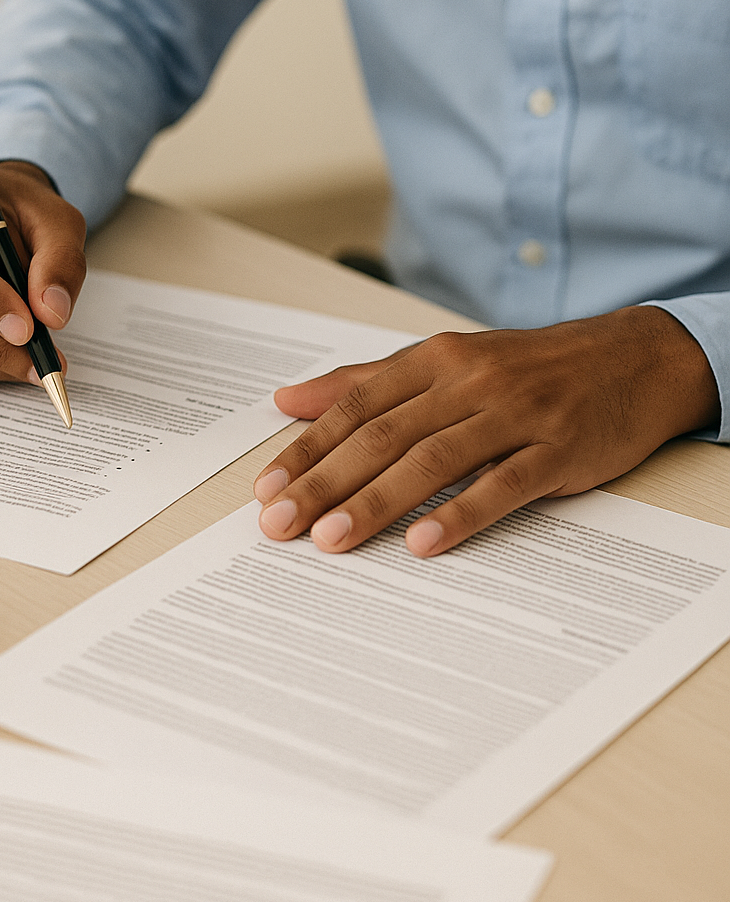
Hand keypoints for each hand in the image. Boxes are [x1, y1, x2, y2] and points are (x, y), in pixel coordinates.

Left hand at [254, 307, 719, 557]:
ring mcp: (516, 414)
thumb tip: (288, 400)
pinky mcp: (558, 449)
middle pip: (383, 436)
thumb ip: (365, 383)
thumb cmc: (530, 368)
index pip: (356, 406)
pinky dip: (461, 513)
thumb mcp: (448, 362)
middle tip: (279, 525)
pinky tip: (423, 542)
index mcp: (436, 359)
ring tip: (331, 540)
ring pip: (432, 460)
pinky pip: (503, 484)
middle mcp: (469, 382)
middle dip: (324, 483)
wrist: (635, 359)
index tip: (266, 489)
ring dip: (376, 502)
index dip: (307, 449)